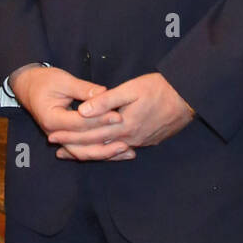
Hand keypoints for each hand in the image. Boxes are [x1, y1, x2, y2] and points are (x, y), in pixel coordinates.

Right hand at [10, 64, 134, 157]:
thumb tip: (105, 93)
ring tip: (127, 152)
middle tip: (126, 140)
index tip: (118, 116)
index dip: (99, 120)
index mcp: (51, 118)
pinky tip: (118, 153)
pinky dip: (100, 153)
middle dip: (105, 143)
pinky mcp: (66, 140)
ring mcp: (60, 139)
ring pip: (83, 153)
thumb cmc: (45, 81)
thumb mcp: (63, 80)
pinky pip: (83, 151)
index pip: (79, 123)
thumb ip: (84, 89)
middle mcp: (54, 133)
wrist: (29, 87)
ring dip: (105, 154)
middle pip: (81, 145)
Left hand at [57, 73, 194, 158]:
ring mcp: (141, 142)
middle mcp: (131, 139)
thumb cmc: (160, 88)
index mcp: (123, 126)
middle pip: (97, 147)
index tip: (51, 137)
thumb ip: (105, 101)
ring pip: (110, 152)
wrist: (190, 97)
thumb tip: (83, 111)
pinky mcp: (149, 141)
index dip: (69, 136)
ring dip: (91, 153)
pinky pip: (123, 150)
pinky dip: (109, 152)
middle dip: (75, 149)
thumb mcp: (131, 89)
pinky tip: (103, 151)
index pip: (89, 134)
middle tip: (56, 151)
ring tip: (74, 154)